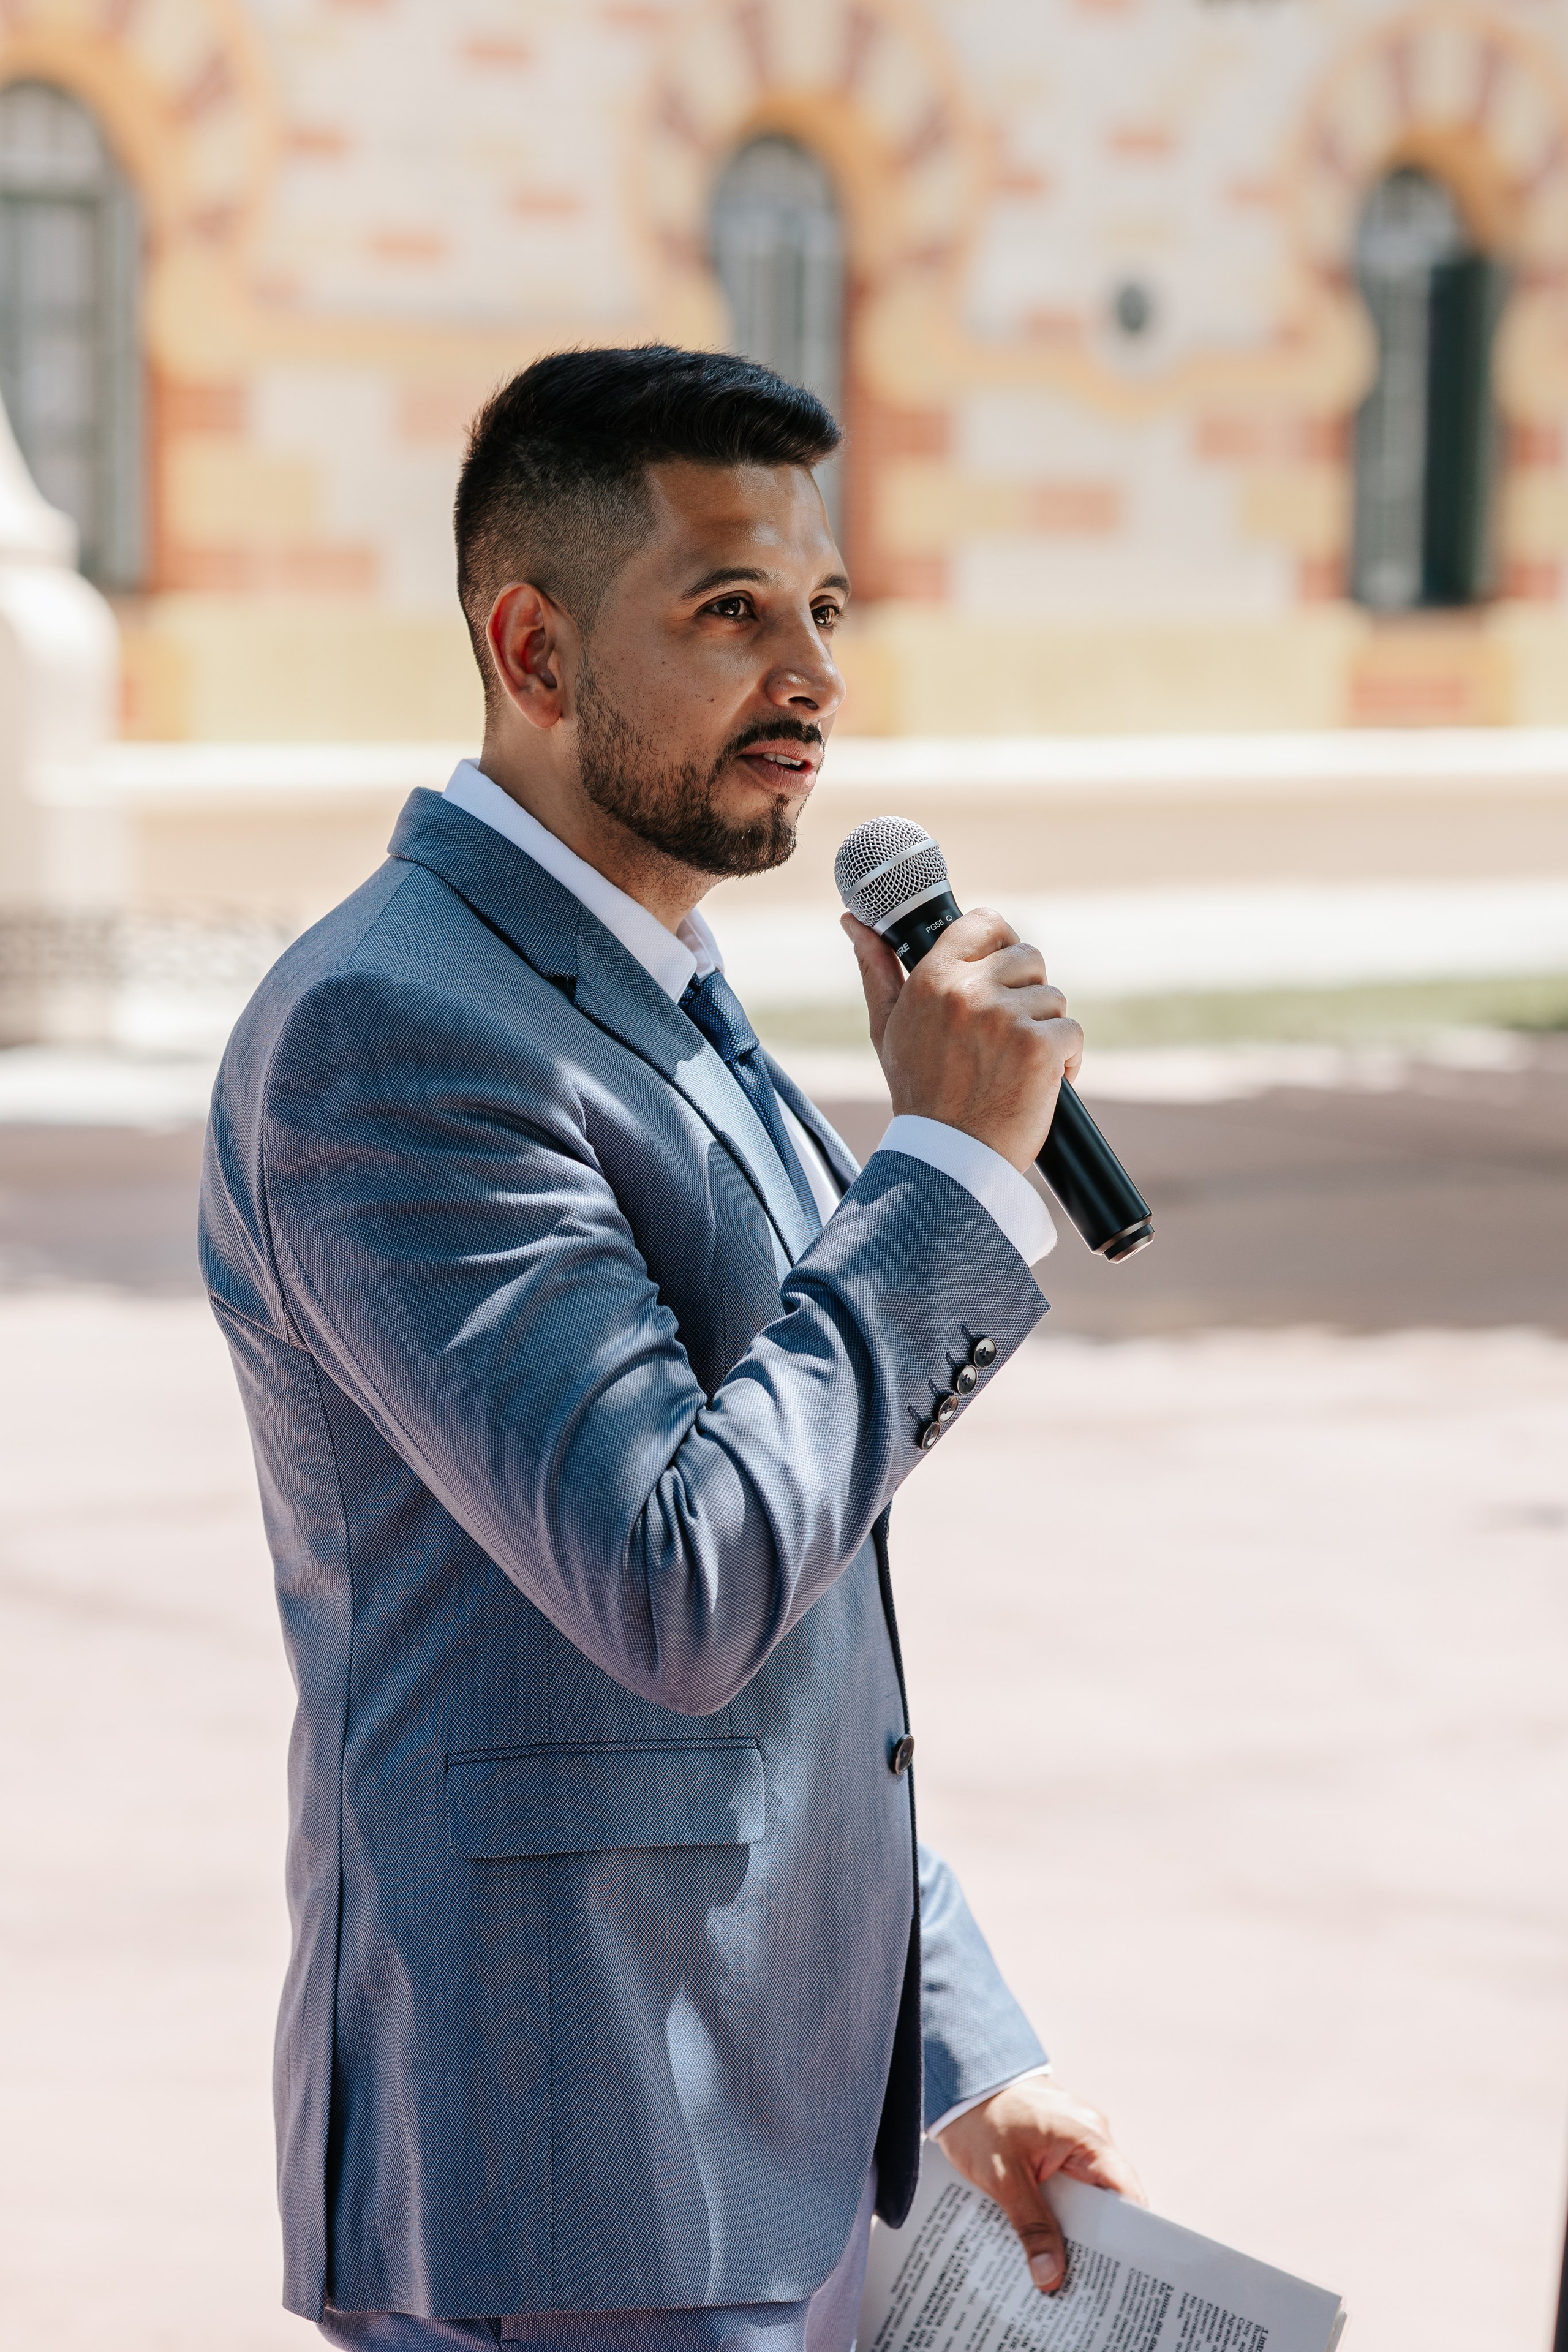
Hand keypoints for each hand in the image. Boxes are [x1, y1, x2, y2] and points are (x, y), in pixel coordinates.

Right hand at [842, 910, 1081, 1174]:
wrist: (948, 1158)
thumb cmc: (919, 1094)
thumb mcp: (887, 1028)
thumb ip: (876, 970)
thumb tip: (853, 923)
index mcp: (932, 979)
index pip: (984, 922)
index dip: (1000, 941)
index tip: (1002, 967)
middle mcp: (969, 991)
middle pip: (1028, 957)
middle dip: (1025, 993)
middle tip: (1005, 1035)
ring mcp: (1007, 1018)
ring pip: (1053, 998)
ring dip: (1044, 1030)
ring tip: (1015, 1065)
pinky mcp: (1039, 1047)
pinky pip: (1071, 1033)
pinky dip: (1065, 1061)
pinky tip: (1039, 1083)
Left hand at [934, 2074, 1143, 2294]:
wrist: (956, 2074)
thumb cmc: (980, 2117)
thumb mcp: (1004, 2178)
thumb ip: (1031, 2226)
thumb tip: (1051, 2276)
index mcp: (1088, 2137)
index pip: (1126, 2195)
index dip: (1129, 2237)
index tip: (1119, 2275)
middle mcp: (1089, 2135)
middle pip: (1108, 2200)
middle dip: (1096, 2242)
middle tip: (1084, 2285)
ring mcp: (1073, 2136)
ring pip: (1085, 2193)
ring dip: (1073, 2227)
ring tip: (1061, 2271)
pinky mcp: (1055, 2140)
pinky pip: (1067, 2181)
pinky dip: (1058, 2208)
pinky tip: (1042, 2238)